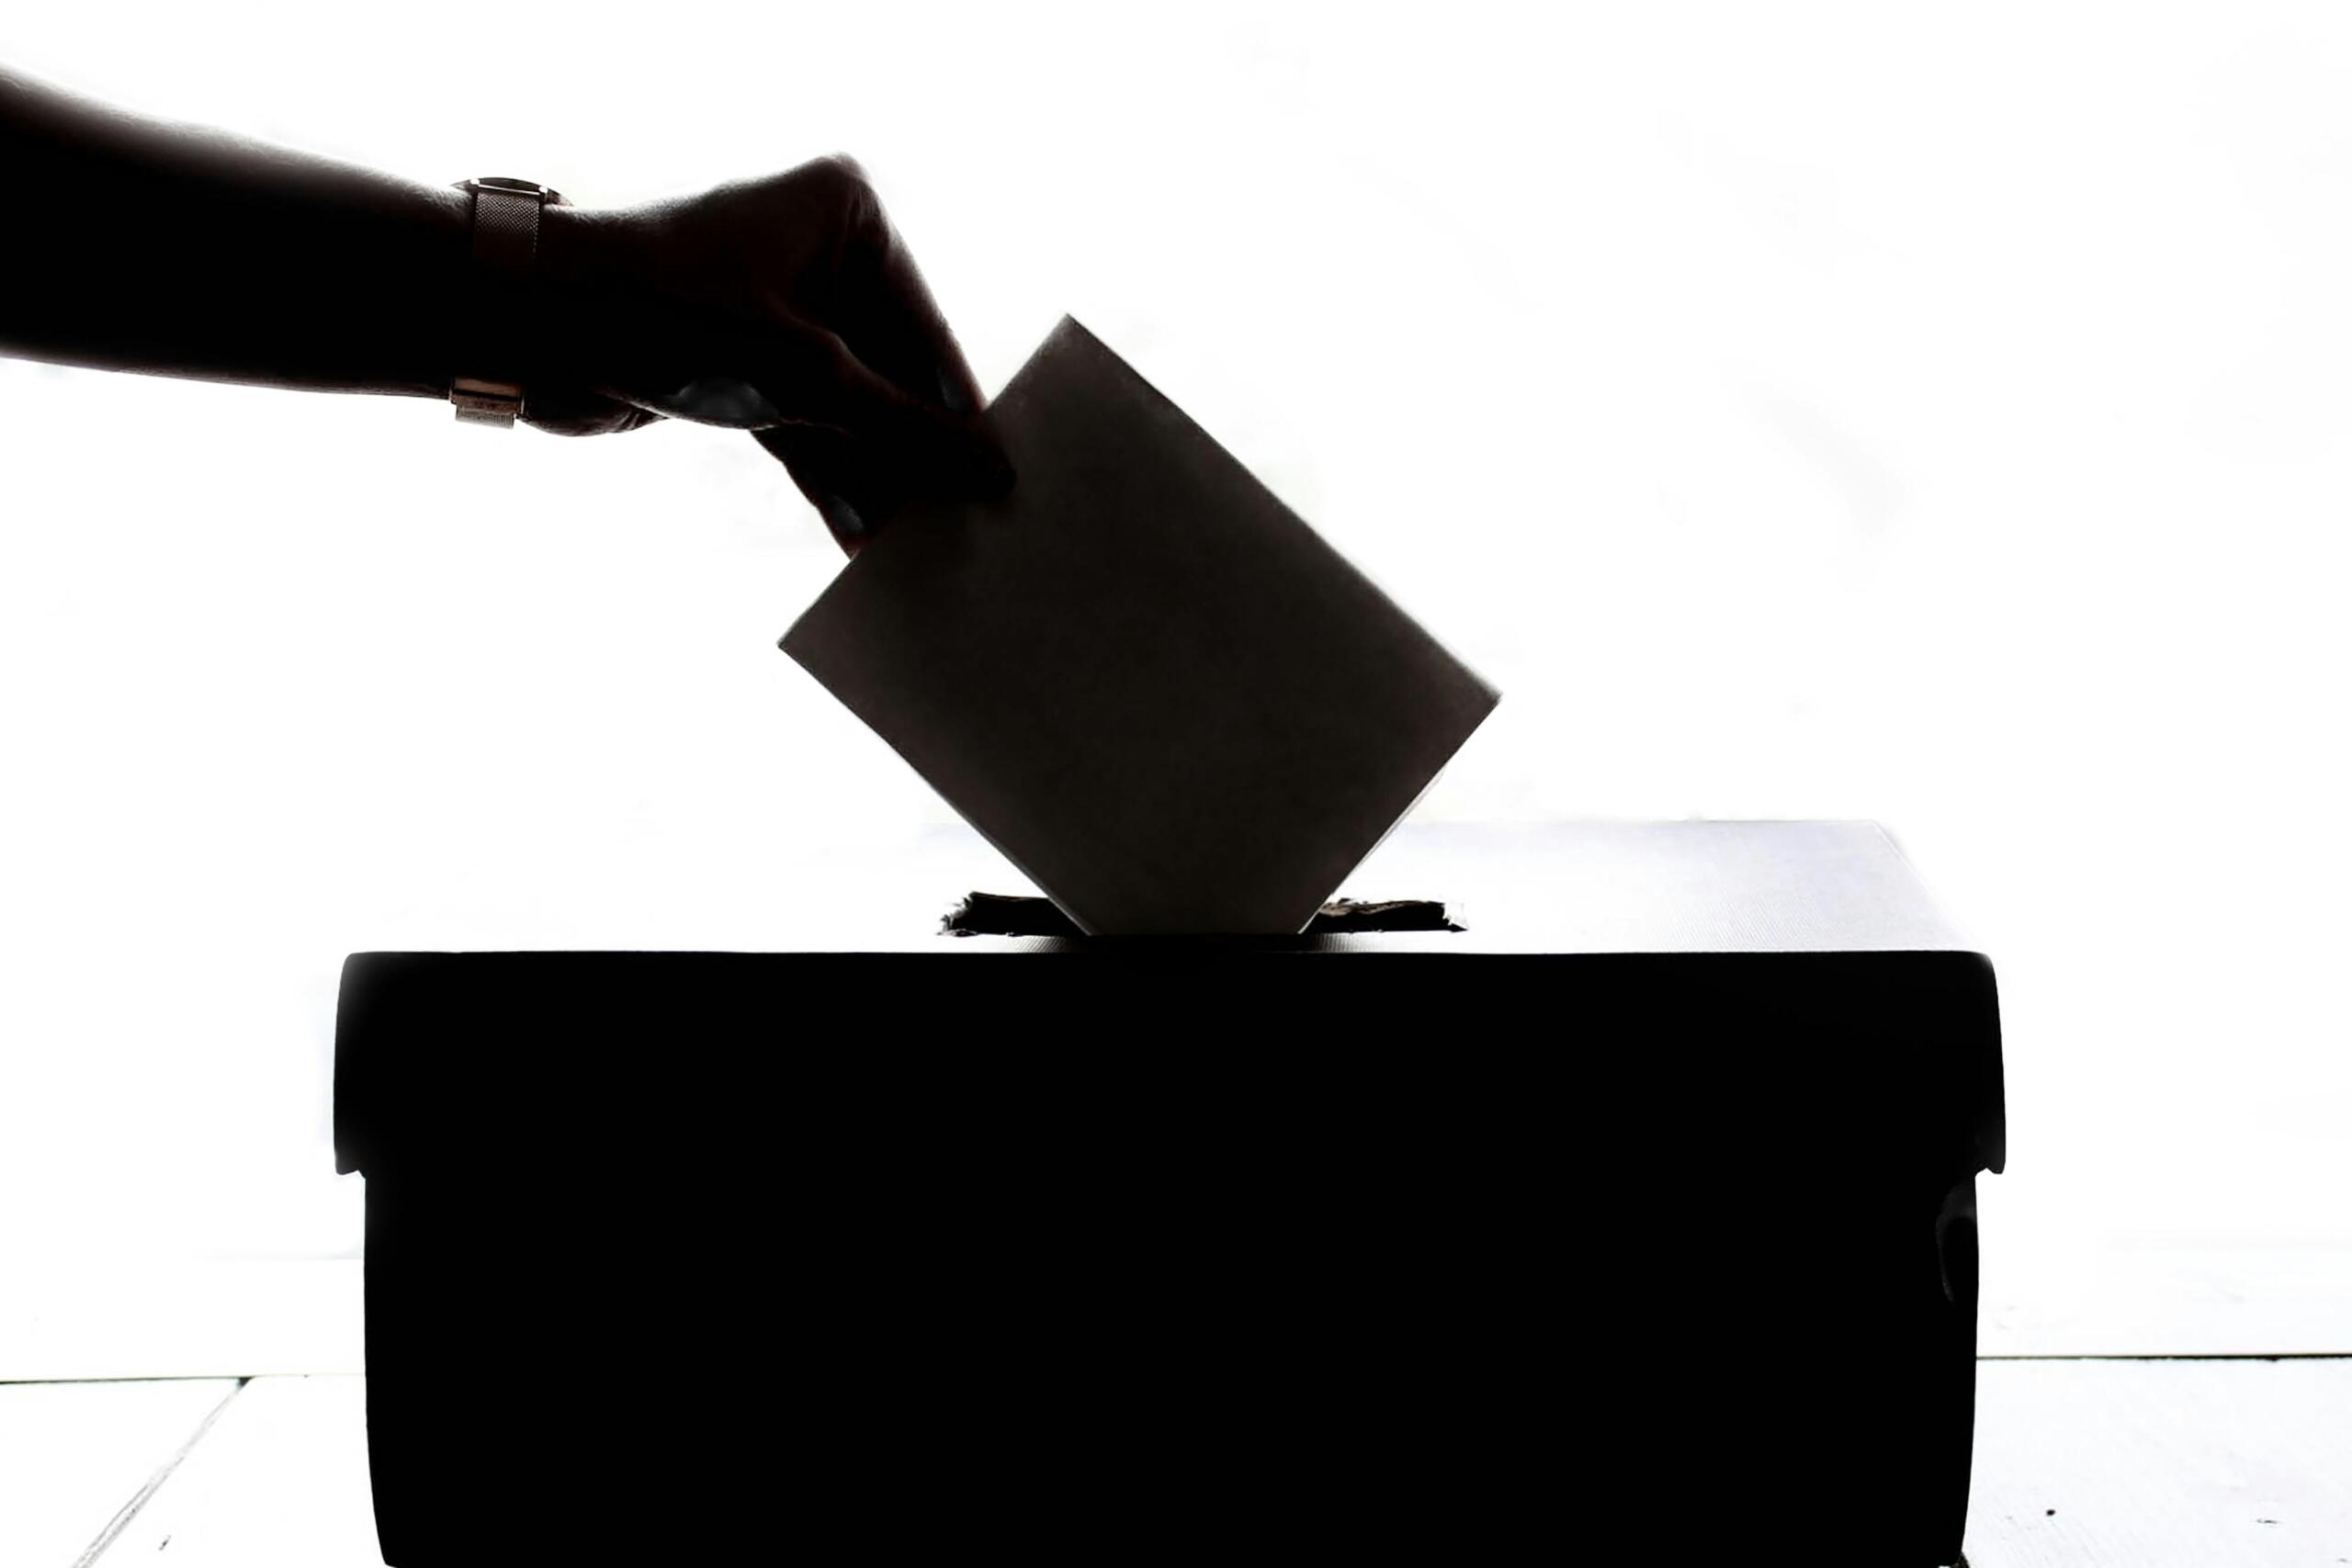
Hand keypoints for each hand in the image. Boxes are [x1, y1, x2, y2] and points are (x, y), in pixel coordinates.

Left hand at [527, 156, 1010, 553]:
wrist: (530, 327)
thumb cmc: (670, 317)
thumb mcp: (807, 380)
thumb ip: (904, 430)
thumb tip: (991, 473)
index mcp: (848, 214)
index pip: (927, 328)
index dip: (960, 413)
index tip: (1002, 483)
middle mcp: (818, 251)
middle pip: (893, 371)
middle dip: (915, 453)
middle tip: (963, 526)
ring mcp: (779, 310)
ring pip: (851, 406)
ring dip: (875, 476)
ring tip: (916, 547)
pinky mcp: (743, 362)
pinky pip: (808, 425)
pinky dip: (829, 475)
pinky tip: (861, 537)